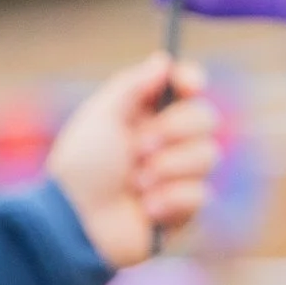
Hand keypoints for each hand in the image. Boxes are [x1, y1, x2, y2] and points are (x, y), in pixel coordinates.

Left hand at [45, 53, 218, 267]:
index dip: (192, 82)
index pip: (185, 88)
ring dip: (168, 168)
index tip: (190, 84)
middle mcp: (166, 141)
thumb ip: (132, 85)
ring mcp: (178, 175)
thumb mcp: (100, 117)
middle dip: (175, 130)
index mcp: (145, 115)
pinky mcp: (184, 210)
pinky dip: (170, 200)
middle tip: (139, 148)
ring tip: (137, 184)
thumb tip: (163, 60)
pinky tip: (145, 210)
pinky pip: (202, 195)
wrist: (77, 223)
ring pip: (208, 156)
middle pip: (207, 117)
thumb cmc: (81, 168)